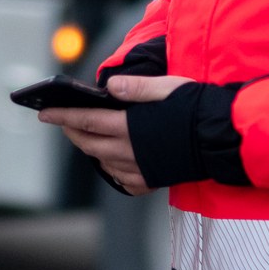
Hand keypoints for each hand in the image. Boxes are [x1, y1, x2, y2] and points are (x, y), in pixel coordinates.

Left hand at [39, 74, 193, 195]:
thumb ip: (135, 87)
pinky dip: (110, 168)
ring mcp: (140, 171)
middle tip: (63, 123)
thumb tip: (109, 87)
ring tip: (86, 137)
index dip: (62, 116)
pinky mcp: (151, 182)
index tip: (44, 114)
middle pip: (89, 144)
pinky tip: (112, 159)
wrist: (224, 138)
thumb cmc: (197, 108)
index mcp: (130, 126)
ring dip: (90, 149)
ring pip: (102, 162)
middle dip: (71, 132)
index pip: (86, 121)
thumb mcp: (167, 87)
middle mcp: (130, 152)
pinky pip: (120, 179)